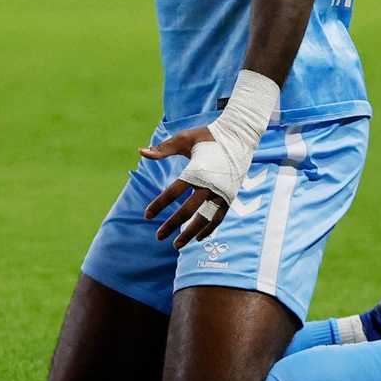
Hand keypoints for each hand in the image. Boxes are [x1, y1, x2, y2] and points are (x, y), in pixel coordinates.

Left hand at [139, 126, 230, 247]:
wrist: (239, 136)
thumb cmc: (208, 136)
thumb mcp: (183, 139)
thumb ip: (163, 149)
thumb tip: (141, 152)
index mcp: (196, 170)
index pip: (173, 192)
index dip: (159, 205)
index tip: (147, 215)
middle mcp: (209, 185)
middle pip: (187, 210)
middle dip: (172, 225)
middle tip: (158, 236)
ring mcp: (221, 192)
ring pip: (204, 219)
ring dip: (190, 233)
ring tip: (177, 245)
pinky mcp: (230, 196)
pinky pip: (218, 218)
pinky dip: (209, 229)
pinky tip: (199, 238)